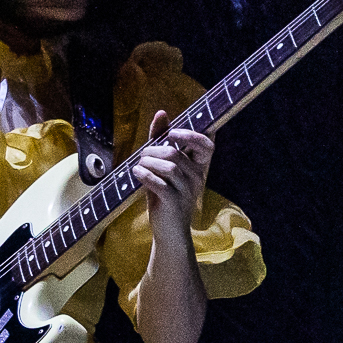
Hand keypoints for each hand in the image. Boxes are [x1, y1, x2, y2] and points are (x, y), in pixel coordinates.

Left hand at [133, 108, 213, 242]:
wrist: (168, 230)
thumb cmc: (164, 194)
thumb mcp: (162, 166)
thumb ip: (162, 139)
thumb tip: (162, 113)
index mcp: (198, 167)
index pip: (207, 145)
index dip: (192, 135)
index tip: (172, 133)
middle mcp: (197, 178)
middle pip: (176, 154)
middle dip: (153, 150)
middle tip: (142, 156)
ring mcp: (187, 191)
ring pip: (168, 166)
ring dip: (147, 163)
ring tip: (138, 166)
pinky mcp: (174, 203)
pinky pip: (160, 183)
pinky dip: (144, 175)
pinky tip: (136, 174)